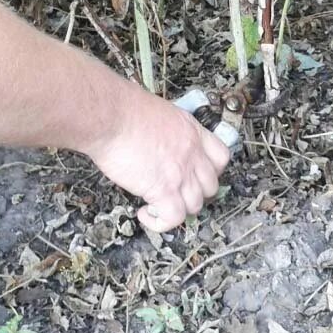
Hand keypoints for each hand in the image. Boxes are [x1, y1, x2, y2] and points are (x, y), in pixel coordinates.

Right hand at [84, 91, 230, 231]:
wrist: (112, 116)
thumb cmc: (125, 109)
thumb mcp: (161, 113)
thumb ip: (168, 131)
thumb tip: (158, 143)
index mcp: (193, 133)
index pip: (220, 157)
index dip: (211, 171)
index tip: (197, 175)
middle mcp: (192, 154)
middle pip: (211, 185)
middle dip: (194, 193)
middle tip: (175, 192)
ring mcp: (181, 173)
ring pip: (196, 205)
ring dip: (178, 208)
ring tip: (158, 204)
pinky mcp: (163, 190)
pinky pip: (174, 217)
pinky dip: (161, 222)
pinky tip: (145, 214)